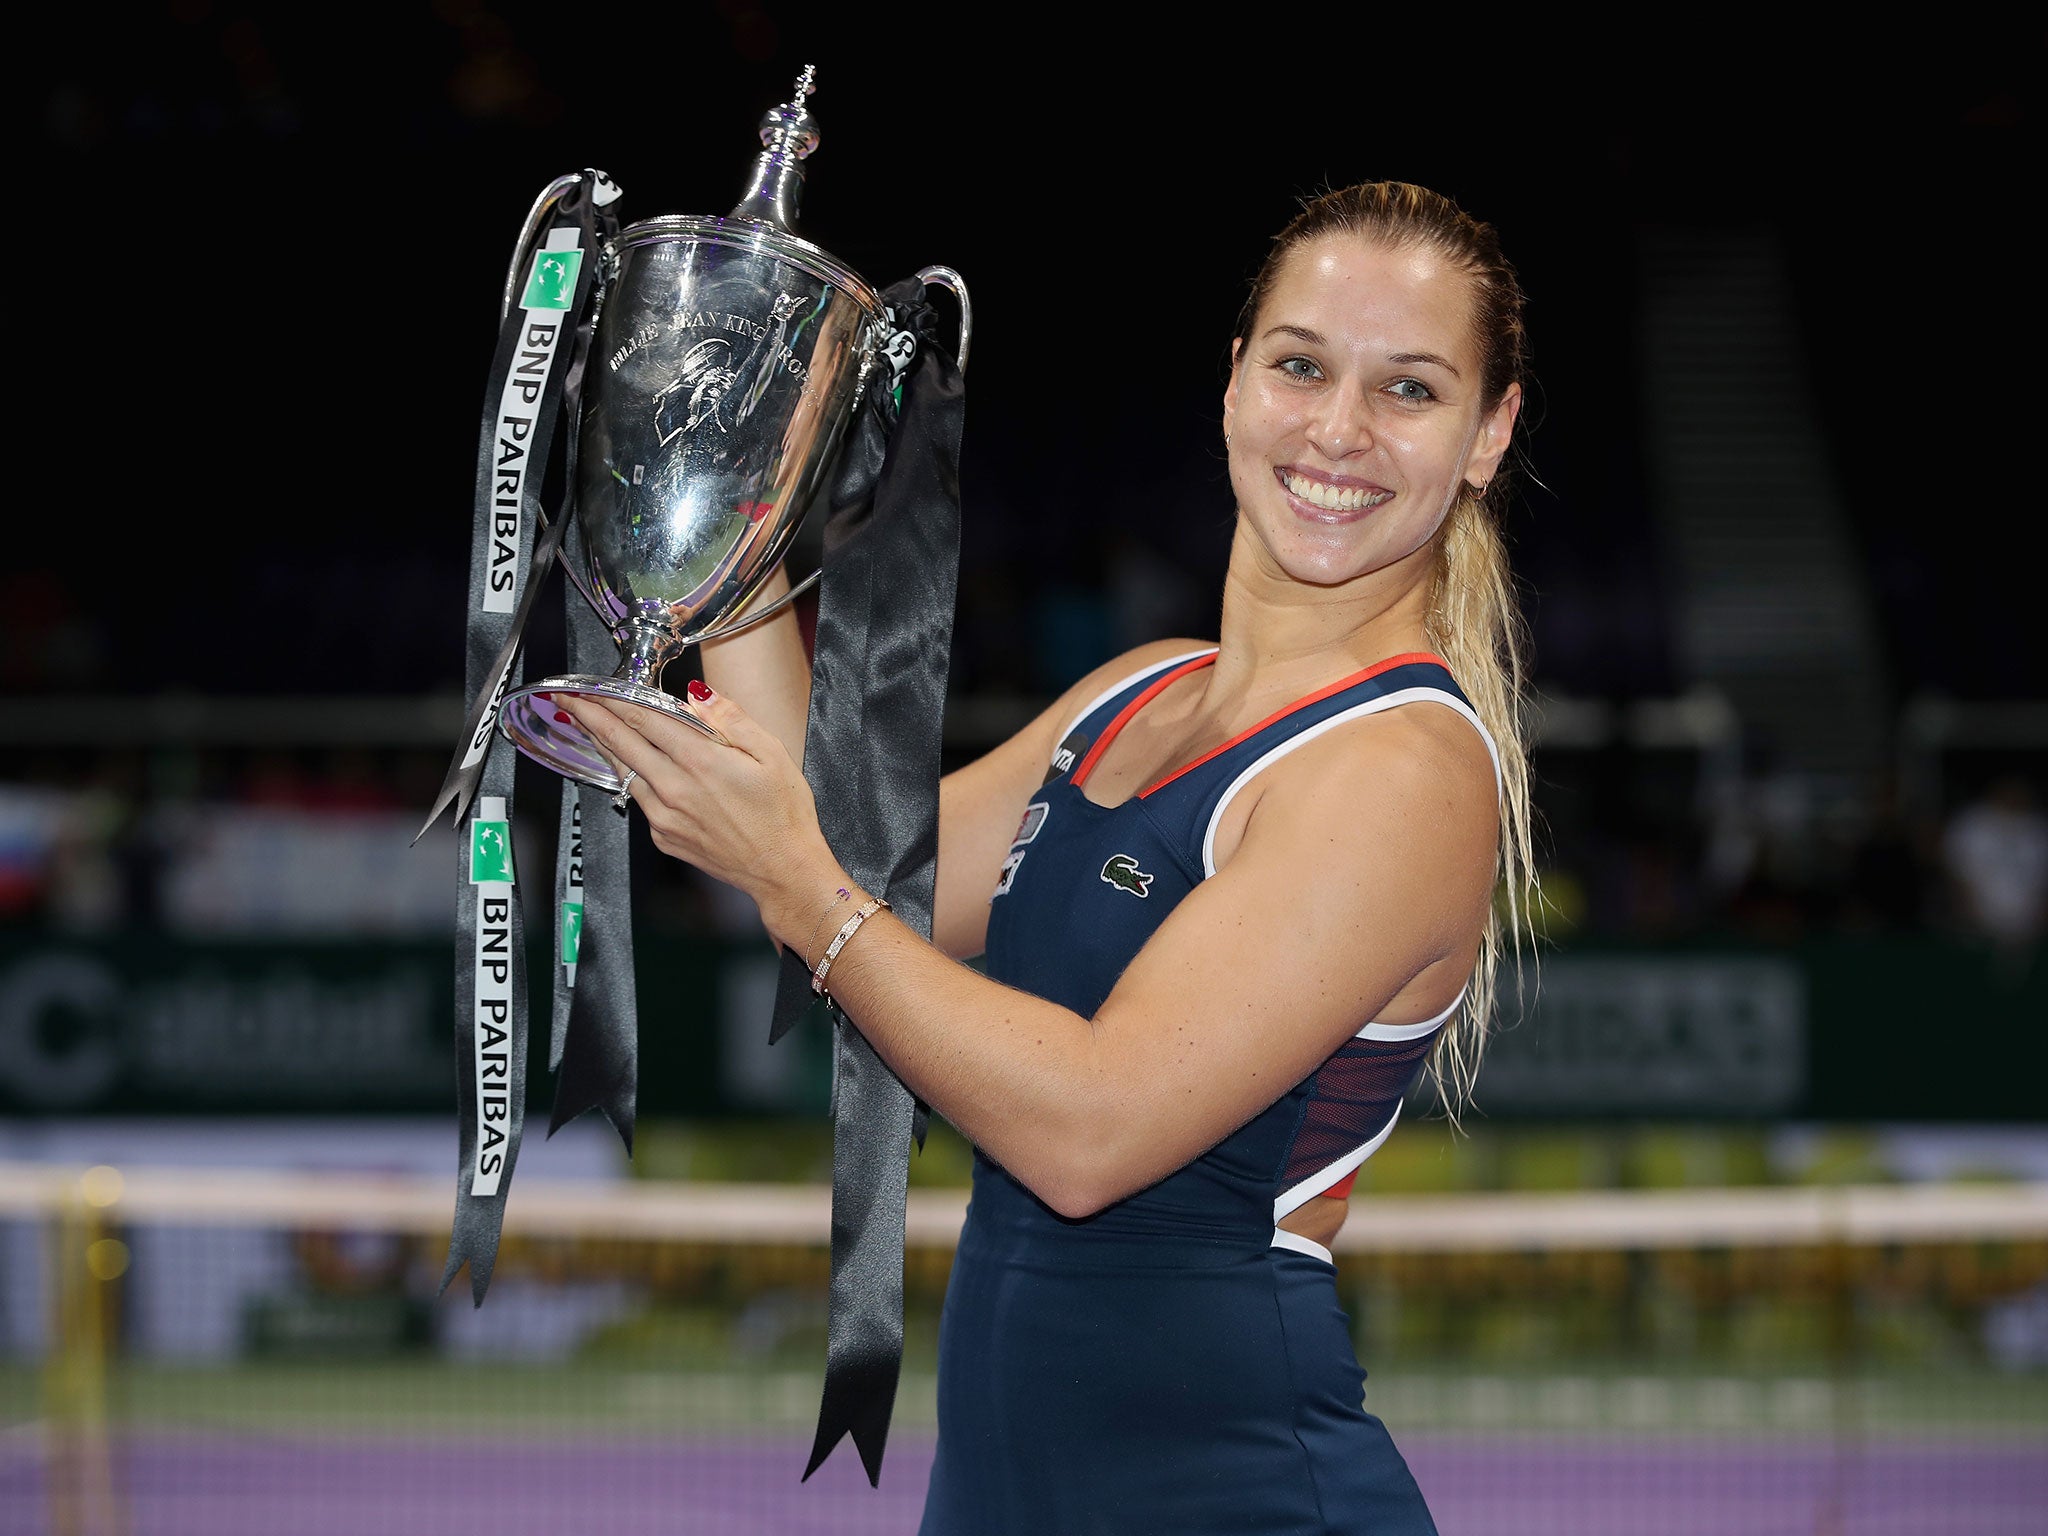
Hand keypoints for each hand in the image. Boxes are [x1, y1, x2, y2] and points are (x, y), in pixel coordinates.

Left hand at [558, 685, 842, 936]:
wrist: (782, 871)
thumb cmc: (784, 814)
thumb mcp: (772, 754)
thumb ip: (731, 719)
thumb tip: (698, 695)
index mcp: (701, 762)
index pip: (644, 719)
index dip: (613, 699)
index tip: (591, 687)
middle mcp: (675, 789)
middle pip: (620, 743)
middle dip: (590, 717)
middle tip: (568, 700)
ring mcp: (665, 816)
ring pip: (623, 771)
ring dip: (603, 745)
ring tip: (587, 726)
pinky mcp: (664, 837)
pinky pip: (639, 799)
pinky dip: (629, 777)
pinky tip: (628, 766)